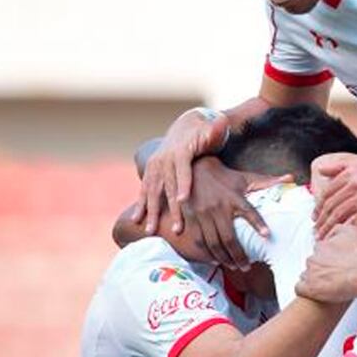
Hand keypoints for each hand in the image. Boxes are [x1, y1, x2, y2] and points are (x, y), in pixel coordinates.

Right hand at [133, 108, 229, 233]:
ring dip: (152, 212)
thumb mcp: (213, 129)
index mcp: (181, 150)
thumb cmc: (205, 133)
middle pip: (168, 185)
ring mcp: (155, 165)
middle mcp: (165, 158)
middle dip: (171, 208)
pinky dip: (140, 205)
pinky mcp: (151, 171)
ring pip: (153, 191)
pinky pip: (144, 190)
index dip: (183, 184)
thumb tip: (220, 124)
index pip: (183, 168)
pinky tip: (135, 221)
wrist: (186, 125)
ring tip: (151, 231)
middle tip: (176, 229)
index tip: (183, 200)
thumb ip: (216, 129)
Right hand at [180, 158, 287, 269]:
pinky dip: (206, 253)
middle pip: (229, 238)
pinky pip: (198, 240)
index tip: (267, 235)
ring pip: (213, 243)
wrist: (195, 169)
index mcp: (234, 197)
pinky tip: (215, 260)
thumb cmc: (225, 177)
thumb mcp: (246, 178)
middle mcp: (219, 207)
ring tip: (233, 267)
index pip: (249, 211)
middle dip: (238, 256)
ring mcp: (204, 214)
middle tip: (246, 267)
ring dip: (224, 258)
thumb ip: (267, 182)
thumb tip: (290, 178)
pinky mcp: (192, 218)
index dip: (258, 224)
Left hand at [297, 225, 356, 302]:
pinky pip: (300, 288)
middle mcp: (313, 258)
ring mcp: (310, 274)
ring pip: (306, 275)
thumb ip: (338, 229)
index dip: (327, 258)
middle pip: (312, 263)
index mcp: (321, 246)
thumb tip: (333, 230)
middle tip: (335, 274)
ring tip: (329, 285)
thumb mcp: (353, 231)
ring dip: (315, 279)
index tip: (335, 263)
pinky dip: (306, 290)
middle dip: (321, 268)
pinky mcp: (310, 288)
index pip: (318, 251)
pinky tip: (317, 292)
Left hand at [311, 153, 356, 237]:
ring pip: (339, 215)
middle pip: (331, 206)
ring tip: (324, 238)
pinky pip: (352, 222)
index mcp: (350, 173)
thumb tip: (320, 171)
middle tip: (316, 232)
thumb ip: (340, 166)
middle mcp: (354, 184)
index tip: (315, 217)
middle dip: (321, 221)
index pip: (328, 193)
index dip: (319, 207)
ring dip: (329, 228)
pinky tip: (339, 238)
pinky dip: (343, 231)